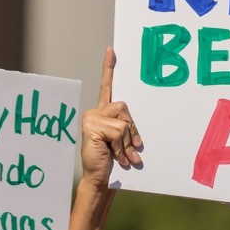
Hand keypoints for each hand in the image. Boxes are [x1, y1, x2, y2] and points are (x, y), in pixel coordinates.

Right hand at [80, 47, 142, 189]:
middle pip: (124, 108)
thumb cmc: (112, 162)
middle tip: (132, 150)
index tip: (111, 50)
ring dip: (127, 143)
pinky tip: (116, 157)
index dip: (108, 68)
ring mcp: (91, 118)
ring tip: (122, 156)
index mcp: (102, 113)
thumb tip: (138, 137)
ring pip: (123, 122)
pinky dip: (122, 147)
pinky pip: (118, 131)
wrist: (100, 179)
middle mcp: (95, 112)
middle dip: (132, 130)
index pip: (106, 87)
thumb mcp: (123, 142)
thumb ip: (127, 129)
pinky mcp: (91, 125)